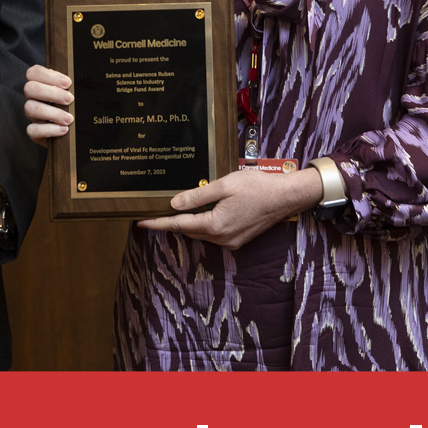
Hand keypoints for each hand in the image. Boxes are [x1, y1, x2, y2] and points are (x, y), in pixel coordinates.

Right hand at [22, 64, 72, 144]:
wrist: (77, 132)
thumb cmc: (77, 107)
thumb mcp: (77, 94)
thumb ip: (76, 86)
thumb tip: (86, 80)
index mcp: (42, 85)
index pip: (34, 73)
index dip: (48, 75)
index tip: (67, 83)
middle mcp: (34, 98)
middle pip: (30, 88)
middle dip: (51, 93)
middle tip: (70, 99)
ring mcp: (33, 115)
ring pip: (30, 108)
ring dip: (52, 113)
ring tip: (69, 119)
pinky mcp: (35, 132)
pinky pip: (32, 130)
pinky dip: (49, 130)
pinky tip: (64, 130)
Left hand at [134, 165, 323, 249]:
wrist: (286, 197)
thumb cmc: (258, 187)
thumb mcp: (225, 185)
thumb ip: (198, 195)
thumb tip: (175, 204)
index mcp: (215, 225)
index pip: (178, 224)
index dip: (158, 222)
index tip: (140, 221)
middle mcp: (221, 238)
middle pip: (189, 231)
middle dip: (173, 222)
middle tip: (158, 211)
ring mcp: (231, 242)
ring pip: (202, 234)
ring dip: (191, 224)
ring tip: (181, 211)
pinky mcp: (239, 240)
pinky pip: (214, 235)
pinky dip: (206, 226)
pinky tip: (206, 214)